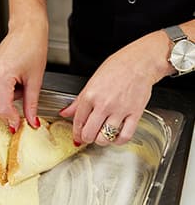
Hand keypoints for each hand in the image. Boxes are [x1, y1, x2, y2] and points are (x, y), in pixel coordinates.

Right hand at [0, 19, 48, 131]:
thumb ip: (32, 103)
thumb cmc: (33, 46)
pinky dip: (4, 92)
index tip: (19, 126)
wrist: (27, 28)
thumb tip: (32, 120)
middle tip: (22, 116)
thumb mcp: (36, 79)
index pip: (3, 107)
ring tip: (23, 89)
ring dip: (7, 101)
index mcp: (2, 75)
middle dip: (8, 112)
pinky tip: (17, 83)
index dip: (12, 119)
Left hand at [59, 31, 173, 145]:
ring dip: (101, 141)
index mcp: (90, 96)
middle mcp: (103, 104)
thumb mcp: (91, 82)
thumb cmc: (117, 68)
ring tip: (101, 136)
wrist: (140, 62)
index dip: (76, 133)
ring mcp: (120, 110)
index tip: (77, 136)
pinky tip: (116, 136)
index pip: (78, 122)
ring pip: (105, 138)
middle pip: (89, 133)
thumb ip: (78, 102)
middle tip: (88, 137)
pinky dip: (118, 141)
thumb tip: (65, 113)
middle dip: (86, 139)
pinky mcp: (135, 114)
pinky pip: (125, 136)